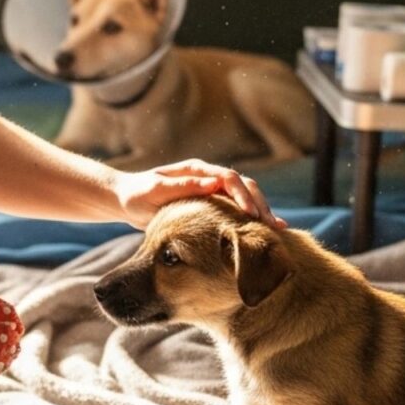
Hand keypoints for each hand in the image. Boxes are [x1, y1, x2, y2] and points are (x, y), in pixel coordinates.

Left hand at [113, 158, 286, 229]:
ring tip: (277, 231)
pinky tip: (265, 235)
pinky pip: (236, 212)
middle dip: (259, 205)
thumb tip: (215, 183)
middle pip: (243, 187)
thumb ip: (184, 187)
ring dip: (260, 212)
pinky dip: (250, 221)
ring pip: (245, 198)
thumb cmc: (138, 195)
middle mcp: (209, 178)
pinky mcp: (211, 207)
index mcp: (198, 170)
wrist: (126, 201)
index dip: (242, 195)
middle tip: (271, 226)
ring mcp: (212, 192)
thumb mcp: (156, 190)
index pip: (229, 178)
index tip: (251, 214)